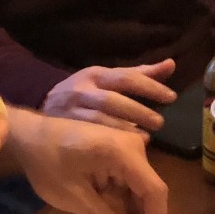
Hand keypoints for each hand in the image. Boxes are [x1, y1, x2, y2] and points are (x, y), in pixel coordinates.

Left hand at [8, 109, 168, 213]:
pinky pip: (129, 179)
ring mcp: (126, 145)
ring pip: (140, 186)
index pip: (155, 190)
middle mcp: (132, 144)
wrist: (30, 134)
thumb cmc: (47, 161)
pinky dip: (123, 198)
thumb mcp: (73, 196)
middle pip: (149, 188)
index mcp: (123, 152)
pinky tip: (110, 213)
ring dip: (132, 210)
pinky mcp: (118, 149)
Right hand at [41, 59, 176, 132]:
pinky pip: (88, 136)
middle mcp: (82, 90)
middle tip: (160, 122)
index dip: (149, 87)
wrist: (43, 103)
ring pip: (99, 119)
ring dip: (124, 129)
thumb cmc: (85, 91)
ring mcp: (71, 111)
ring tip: (147, 138)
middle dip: (138, 111)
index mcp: (95, 75)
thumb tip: (171, 64)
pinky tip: (123, 149)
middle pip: (113, 100)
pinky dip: (107, 141)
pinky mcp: (64, 129)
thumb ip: (139, 74)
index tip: (171, 97)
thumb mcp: (108, 78)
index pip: (125, 78)